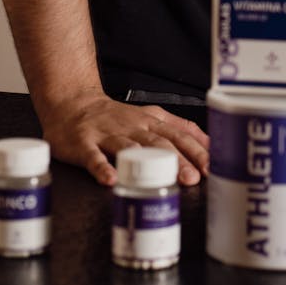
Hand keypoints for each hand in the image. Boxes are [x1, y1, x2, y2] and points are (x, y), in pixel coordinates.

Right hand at [39, 90, 209, 186]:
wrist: (73, 103)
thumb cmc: (114, 116)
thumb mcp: (150, 116)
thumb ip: (178, 128)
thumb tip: (209, 143)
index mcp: (150, 122)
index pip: (179, 135)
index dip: (196, 150)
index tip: (212, 166)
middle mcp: (133, 127)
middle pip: (159, 143)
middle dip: (177, 160)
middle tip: (192, 178)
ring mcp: (108, 134)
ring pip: (130, 149)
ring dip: (146, 164)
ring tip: (160, 181)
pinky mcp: (85, 143)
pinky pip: (94, 157)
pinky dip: (102, 168)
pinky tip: (111, 180)